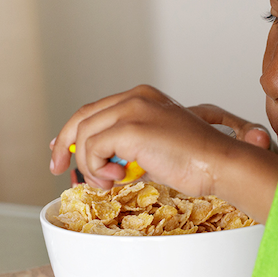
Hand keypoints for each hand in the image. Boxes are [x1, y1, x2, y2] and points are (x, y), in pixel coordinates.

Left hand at [49, 86, 277, 219]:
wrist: (218, 163)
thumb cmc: (196, 160)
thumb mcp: (156, 144)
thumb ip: (128, 145)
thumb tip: (101, 161)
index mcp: (142, 96)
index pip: (95, 109)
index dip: (72, 130)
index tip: (62, 149)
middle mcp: (135, 97)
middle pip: (82, 117)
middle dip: (65, 145)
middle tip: (58, 168)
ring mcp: (133, 109)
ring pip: (85, 136)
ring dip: (89, 165)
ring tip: (108, 181)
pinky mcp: (130, 128)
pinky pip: (94, 149)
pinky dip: (96, 168)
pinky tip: (115, 178)